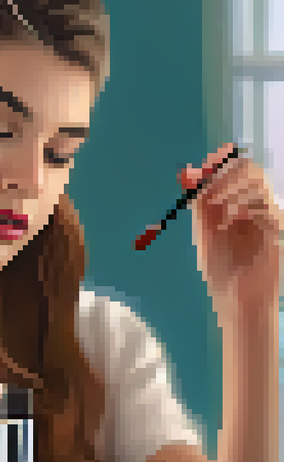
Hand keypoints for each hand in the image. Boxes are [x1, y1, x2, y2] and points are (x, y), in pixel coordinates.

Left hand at [180, 143, 282, 315]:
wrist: (237, 299)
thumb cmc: (220, 269)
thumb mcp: (204, 231)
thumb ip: (198, 202)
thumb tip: (186, 171)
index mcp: (236, 202)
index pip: (234, 166)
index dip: (218, 162)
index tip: (199, 169)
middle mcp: (254, 204)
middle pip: (248, 169)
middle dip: (223, 175)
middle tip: (207, 193)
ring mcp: (268, 214)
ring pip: (257, 182)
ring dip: (232, 191)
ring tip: (219, 214)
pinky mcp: (277, 227)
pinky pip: (266, 205)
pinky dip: (244, 206)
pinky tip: (230, 220)